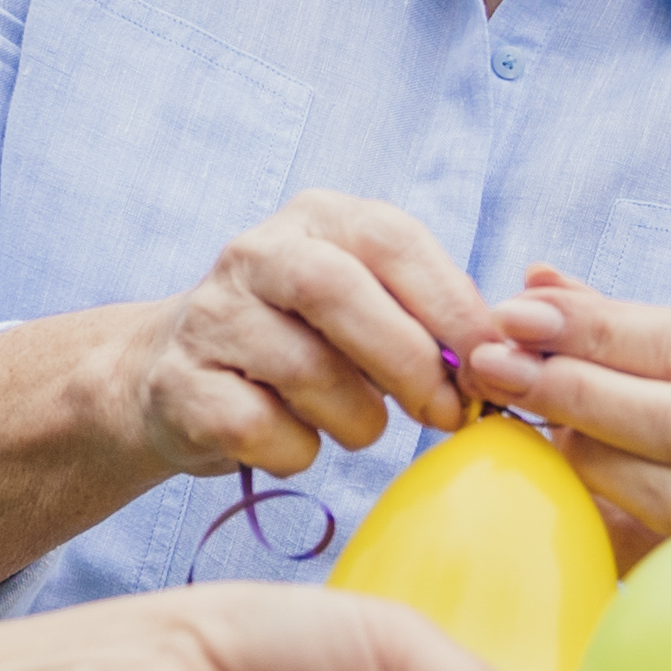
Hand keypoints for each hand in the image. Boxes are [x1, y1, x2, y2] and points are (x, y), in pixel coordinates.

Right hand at [102, 190, 494, 484]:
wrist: (174, 373)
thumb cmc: (300, 341)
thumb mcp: (365, 306)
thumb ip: (426, 319)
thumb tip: (496, 359)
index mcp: (316, 219)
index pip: (392, 241)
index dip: (451, 304)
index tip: (494, 363)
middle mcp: (255, 254)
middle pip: (337, 292)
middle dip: (409, 362)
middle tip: (448, 413)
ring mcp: (211, 318)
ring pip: (306, 371)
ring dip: (357, 418)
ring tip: (359, 424)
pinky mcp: (180, 387)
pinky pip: (262, 429)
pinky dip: (299, 450)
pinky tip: (294, 440)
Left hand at [460, 262, 670, 557]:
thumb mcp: (655, 350)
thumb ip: (604, 318)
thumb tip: (535, 280)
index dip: (592, 330)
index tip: (515, 316)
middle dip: (573, 389)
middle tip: (492, 365)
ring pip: (667, 491)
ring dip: (580, 453)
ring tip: (508, 417)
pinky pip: (644, 542)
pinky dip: (590, 506)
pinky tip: (540, 476)